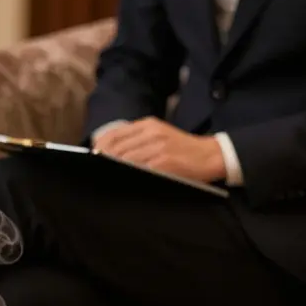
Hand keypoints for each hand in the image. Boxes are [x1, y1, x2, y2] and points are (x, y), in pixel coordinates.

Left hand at [93, 117, 225, 182]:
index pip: (114, 134)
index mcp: (148, 124)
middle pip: (117, 148)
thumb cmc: (182, 149)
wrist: (211, 155)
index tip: (93, 158)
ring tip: (108, 177)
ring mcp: (159, 146)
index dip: (100, 147)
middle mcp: (152, 132)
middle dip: (105, 161)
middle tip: (98, 172)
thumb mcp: (159, 136)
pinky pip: (141, 170)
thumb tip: (108, 153)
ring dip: (115, 170)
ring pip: (126, 159)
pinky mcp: (165, 161)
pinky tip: (125, 181)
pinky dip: (130, 176)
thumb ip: (136, 140)